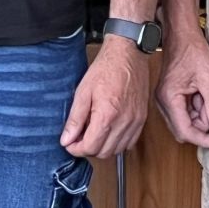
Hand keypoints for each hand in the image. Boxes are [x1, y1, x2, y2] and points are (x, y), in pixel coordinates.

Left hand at [62, 40, 149, 158]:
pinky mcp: (142, 119)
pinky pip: (129, 142)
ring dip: (103, 147)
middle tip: (79, 137)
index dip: (76, 149)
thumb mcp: (83, 91)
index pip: (90, 147)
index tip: (70, 143)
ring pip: (117, 150)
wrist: (129, 54)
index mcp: (107, 115)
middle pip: (104, 152)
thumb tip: (66, 139)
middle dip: (88, 149)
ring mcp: (136, 121)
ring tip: (94, 132)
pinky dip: (117, 142)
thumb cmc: (106, 68)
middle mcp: (124, 122)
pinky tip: (109, 130)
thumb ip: (75, 119)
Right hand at [155, 29, 208, 150]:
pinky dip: (197, 108)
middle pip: (185, 129)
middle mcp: (163, 103)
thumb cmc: (193, 51)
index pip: (186, 131)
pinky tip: (203, 93)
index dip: (205, 140)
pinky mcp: (170, 96)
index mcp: (170, 99)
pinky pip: (185, 111)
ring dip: (201, 115)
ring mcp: (165, 100)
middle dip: (203, 125)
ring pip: (186, 121)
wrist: (181, 34)